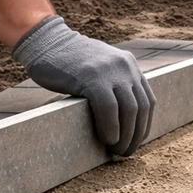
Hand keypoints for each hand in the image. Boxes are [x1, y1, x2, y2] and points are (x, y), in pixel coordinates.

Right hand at [12, 16, 154, 155]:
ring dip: (125, 136)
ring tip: (115, 150)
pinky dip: (110, 128)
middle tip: (124, 153)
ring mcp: (109, 70)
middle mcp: (124, 66)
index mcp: (129, 65)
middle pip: (140, 109)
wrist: (44, 40)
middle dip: (135, 136)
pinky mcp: (92, 76)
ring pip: (129, 110)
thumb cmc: (67, 63)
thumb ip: (114, 87)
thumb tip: (123, 124)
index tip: (134, 142)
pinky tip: (106, 139)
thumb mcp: (100, 70)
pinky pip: (109, 108)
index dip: (143, 127)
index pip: (147, 102)